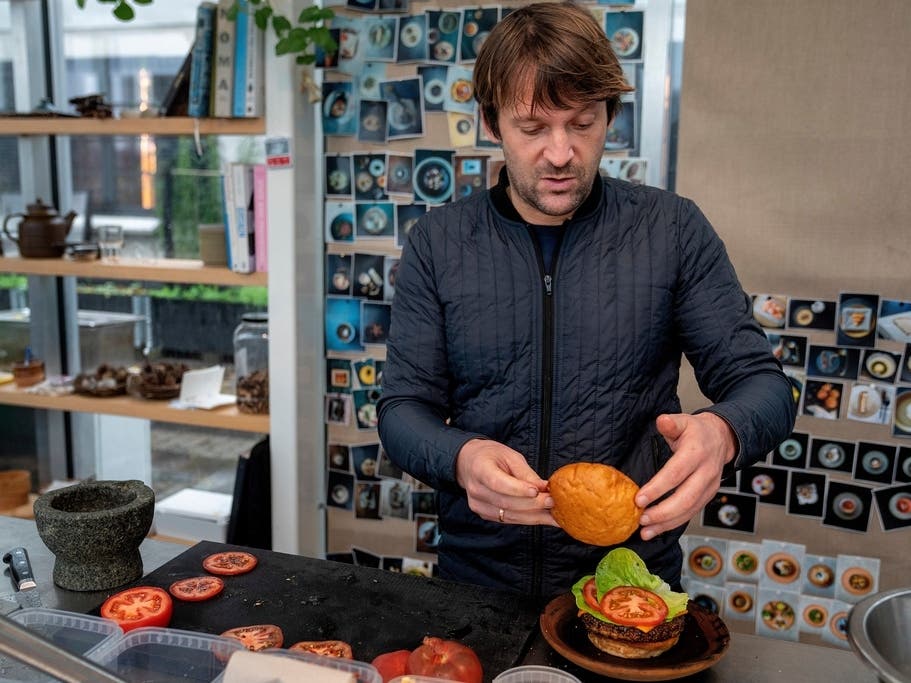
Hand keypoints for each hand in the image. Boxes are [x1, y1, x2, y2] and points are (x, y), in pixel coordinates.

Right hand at [455, 439, 555, 525]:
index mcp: (480, 469)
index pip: (498, 483)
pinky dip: (527, 519)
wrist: (468, 463)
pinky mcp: (484, 514)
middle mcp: (476, 490)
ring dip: (534, 517)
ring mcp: (478, 505)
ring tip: (554, 516)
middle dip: (533, 504)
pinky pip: (508, 519)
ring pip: (510, 516)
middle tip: (553, 502)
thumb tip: (544, 487)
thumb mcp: (509, 455)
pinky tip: (542, 518)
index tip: (537, 491)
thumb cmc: (490, 456)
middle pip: (507, 503)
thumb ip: (526, 473)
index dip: (518, 489)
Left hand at [635, 412, 734, 540]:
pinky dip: (673, 524)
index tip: (639, 499)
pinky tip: (657, 529)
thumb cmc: (697, 431)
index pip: (676, 473)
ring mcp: (709, 487)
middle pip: (685, 498)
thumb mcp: (684, 421)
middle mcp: (706, 473)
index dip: (658, 488)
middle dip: (662, 512)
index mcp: (697, 453)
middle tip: (641, 518)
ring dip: (666, 523)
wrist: (721, 439)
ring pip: (689, 510)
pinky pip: (691, 513)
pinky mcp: (707, 496)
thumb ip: (671, 423)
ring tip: (645, 531)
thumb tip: (662, 421)